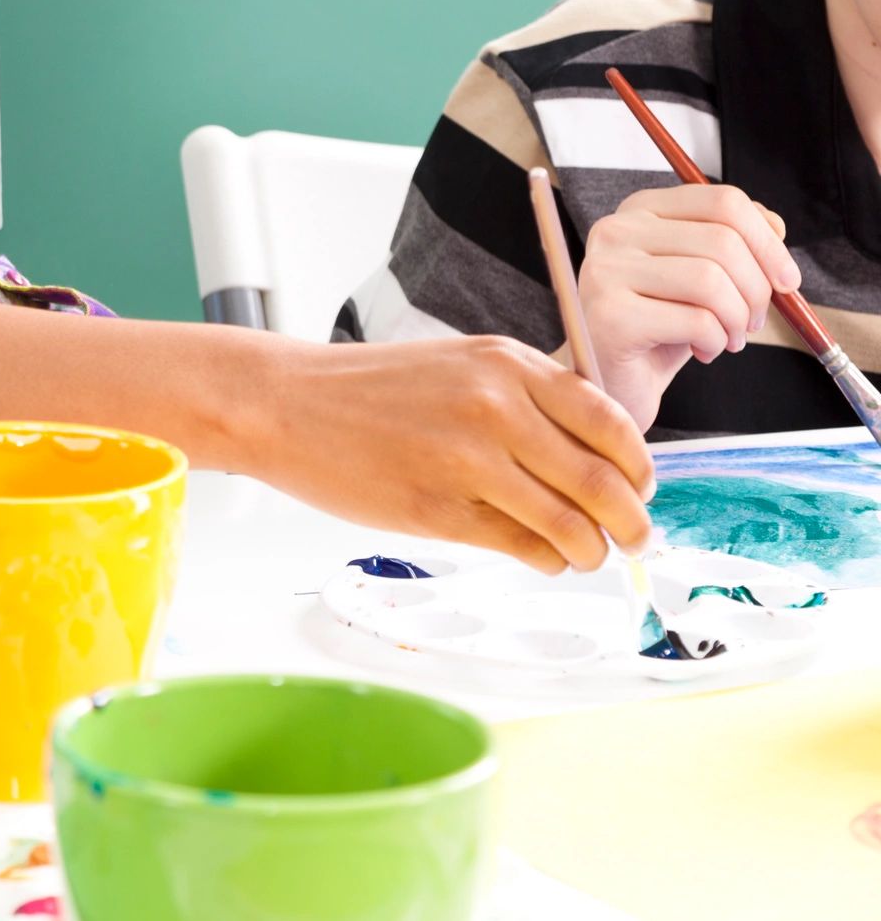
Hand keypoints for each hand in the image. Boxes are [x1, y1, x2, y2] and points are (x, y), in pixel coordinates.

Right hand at [236, 335, 654, 574]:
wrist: (284, 404)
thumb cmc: (366, 389)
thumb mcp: (456, 365)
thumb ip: (522, 398)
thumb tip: (593, 457)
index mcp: (506, 365)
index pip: (611, 423)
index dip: (638, 467)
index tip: (641, 488)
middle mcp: (496, 408)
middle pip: (602, 482)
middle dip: (631, 522)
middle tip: (636, 538)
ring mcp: (468, 461)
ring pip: (571, 524)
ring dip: (591, 550)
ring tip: (586, 555)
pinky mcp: (440, 511)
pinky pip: (523, 548)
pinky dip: (547, 560)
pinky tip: (542, 556)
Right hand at [577, 185, 799, 430]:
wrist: (613, 381)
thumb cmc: (662, 327)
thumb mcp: (701, 277)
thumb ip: (733, 242)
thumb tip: (775, 228)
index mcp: (640, 210)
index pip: (723, 201)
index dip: (769, 242)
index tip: (787, 281)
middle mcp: (615, 230)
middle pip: (723, 241)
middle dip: (756, 290)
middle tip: (751, 322)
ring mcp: (605, 271)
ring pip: (711, 280)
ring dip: (736, 320)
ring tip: (728, 339)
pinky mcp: (610, 315)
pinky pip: (696, 321)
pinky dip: (716, 343)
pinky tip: (702, 352)